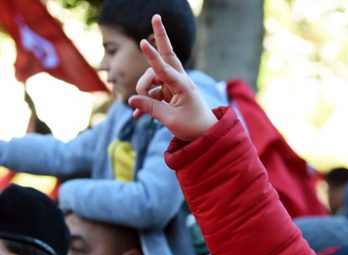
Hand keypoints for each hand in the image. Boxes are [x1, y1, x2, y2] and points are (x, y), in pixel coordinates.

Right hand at [127, 14, 216, 140]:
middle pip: (166, 54)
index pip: (163, 68)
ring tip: (145, 112)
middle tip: (156, 15)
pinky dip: (144, 104)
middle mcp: (178, 80)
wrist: (206, 134)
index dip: (152, 56)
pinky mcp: (167, 91)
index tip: (143, 42)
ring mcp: (172, 84)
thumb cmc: (193, 126)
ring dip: (144, 94)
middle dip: (160, 36)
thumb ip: (150, 108)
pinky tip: (138, 117)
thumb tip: (131, 100)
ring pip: (149, 81)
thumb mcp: (171, 120)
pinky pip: (150, 93)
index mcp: (182, 85)